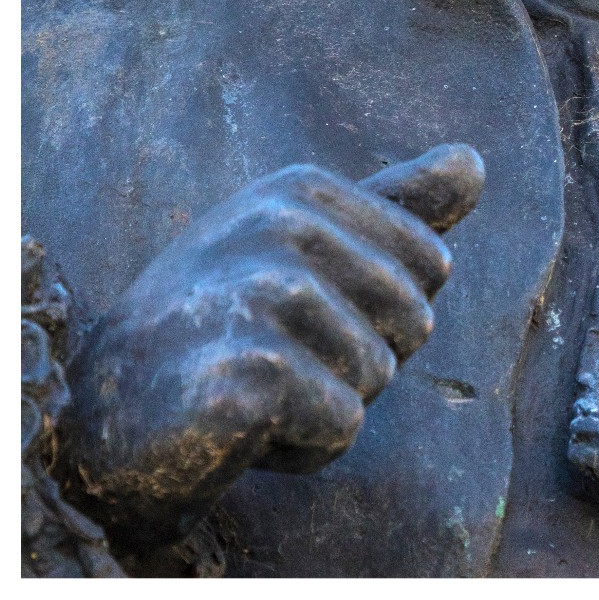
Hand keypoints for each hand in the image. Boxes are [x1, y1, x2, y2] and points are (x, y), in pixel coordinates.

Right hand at [57, 145, 483, 546]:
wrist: (113, 412)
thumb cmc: (223, 323)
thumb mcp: (308, 246)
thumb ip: (397, 206)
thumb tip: (475, 161)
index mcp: (301, 188)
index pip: (432, 265)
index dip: (380, 307)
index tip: (300, 308)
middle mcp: (279, 227)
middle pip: (416, 321)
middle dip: (361, 358)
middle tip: (273, 352)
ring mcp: (262, 296)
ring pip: (379, 377)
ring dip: (327, 403)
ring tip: (255, 384)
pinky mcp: (250, 374)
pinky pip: (343, 426)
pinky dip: (303, 446)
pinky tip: (242, 425)